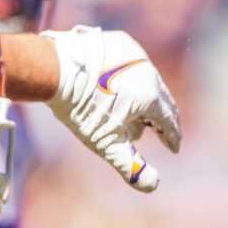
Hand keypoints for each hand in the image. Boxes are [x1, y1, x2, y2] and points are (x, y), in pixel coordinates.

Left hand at [46, 26, 182, 192]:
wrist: (54, 68)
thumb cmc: (80, 107)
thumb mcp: (105, 142)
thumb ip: (130, 165)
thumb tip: (153, 186)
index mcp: (150, 96)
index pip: (169, 121)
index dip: (172, 137)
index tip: (173, 148)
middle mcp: (149, 72)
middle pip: (163, 100)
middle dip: (162, 120)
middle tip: (162, 134)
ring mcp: (136, 54)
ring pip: (150, 80)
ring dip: (147, 98)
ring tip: (138, 114)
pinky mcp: (122, 41)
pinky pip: (135, 64)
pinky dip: (133, 78)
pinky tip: (123, 88)